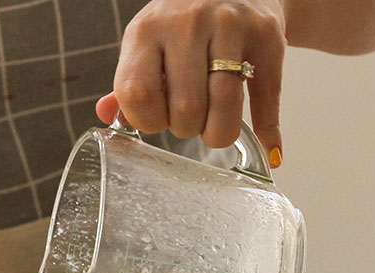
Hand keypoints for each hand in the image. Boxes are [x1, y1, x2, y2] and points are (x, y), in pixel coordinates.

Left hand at [96, 0, 286, 164]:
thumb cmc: (182, 28)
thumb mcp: (147, 46)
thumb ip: (130, 84)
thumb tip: (106, 115)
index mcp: (147, 30)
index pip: (138, 94)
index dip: (147, 121)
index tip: (157, 120)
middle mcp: (187, 23)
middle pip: (185, 107)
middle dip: (186, 129)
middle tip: (190, 121)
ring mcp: (230, 25)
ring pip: (225, 104)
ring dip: (220, 132)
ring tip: (216, 129)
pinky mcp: (266, 34)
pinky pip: (266, 97)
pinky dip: (267, 132)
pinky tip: (268, 148)